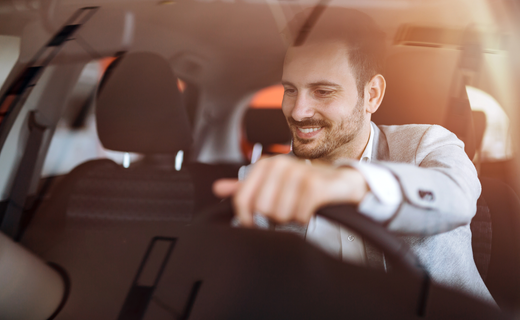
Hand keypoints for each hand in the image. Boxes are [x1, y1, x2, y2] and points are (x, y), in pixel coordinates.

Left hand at [213, 155, 368, 226]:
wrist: (341, 183)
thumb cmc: (305, 184)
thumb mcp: (273, 183)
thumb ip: (246, 187)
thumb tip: (217, 188)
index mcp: (266, 164)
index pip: (242, 200)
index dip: (246, 218)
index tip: (255, 223)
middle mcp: (280, 164)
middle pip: (261, 210)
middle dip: (275, 217)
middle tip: (288, 209)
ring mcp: (298, 173)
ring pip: (280, 214)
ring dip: (292, 217)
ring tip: (300, 207)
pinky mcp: (314, 185)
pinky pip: (299, 215)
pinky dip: (305, 218)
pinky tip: (311, 209)